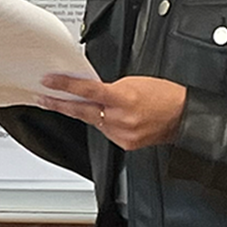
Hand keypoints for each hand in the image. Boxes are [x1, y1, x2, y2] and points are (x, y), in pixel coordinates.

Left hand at [39, 74, 186, 150]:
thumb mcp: (134, 82)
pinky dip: (104, 122)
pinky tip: (108, 117)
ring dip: (85, 113)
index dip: (65, 86)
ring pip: (94, 122)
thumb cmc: (164, 95)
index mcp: (123, 98)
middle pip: (82, 111)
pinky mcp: (125, 144)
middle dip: (60, 104)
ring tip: (77, 104)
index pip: (86, 90)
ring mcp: (122, 134)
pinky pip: (106, 131)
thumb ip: (109, 88)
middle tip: (43, 97)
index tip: (49, 82)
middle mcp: (121, 118)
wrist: (183, 116)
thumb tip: (91, 89)